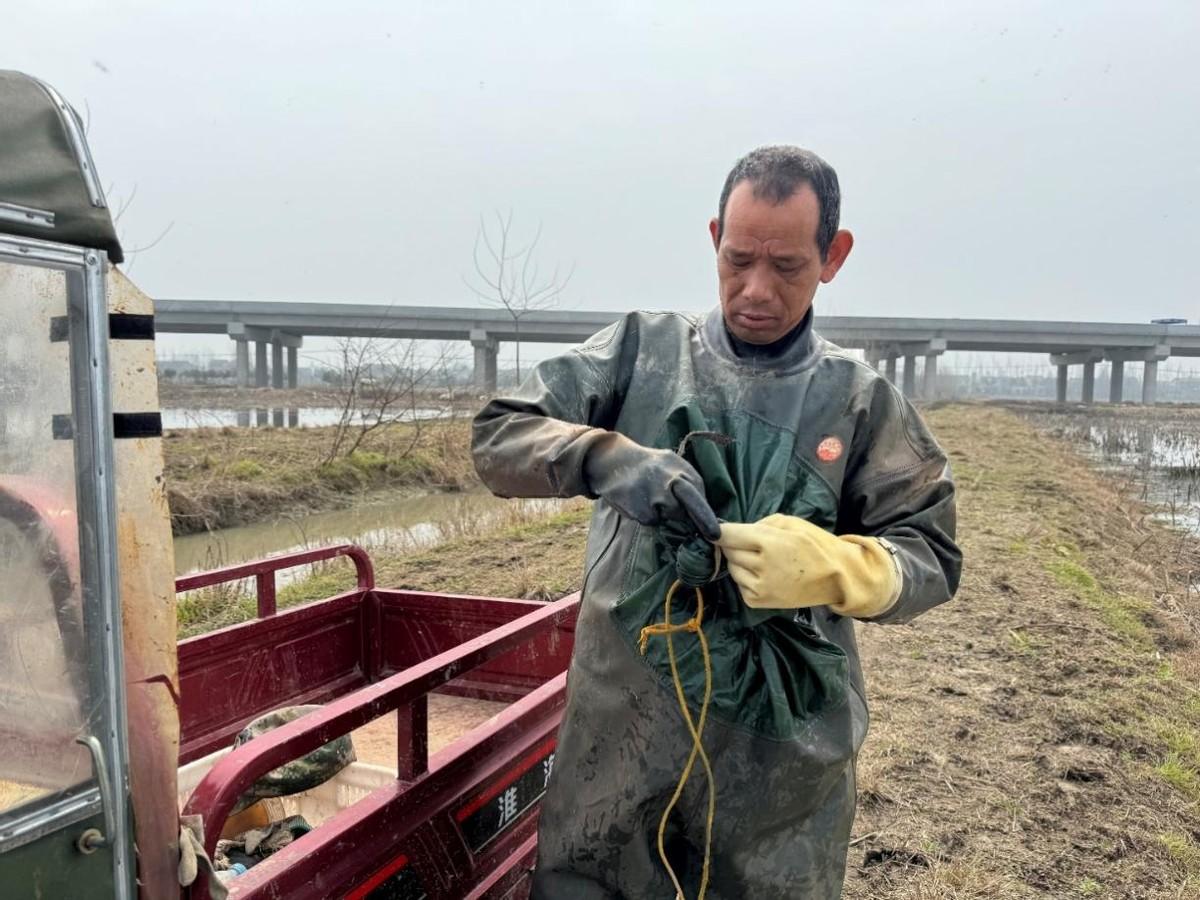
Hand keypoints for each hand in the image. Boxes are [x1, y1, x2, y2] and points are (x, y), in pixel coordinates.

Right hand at [583, 432, 719, 540]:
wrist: (613, 462)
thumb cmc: (649, 466)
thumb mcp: (671, 464)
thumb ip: (688, 482)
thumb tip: (705, 510)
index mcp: (679, 468)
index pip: (698, 493)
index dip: (707, 515)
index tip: (716, 532)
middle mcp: (668, 481)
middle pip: (692, 503)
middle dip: (703, 520)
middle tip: (713, 535)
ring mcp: (654, 497)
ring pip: (671, 515)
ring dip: (667, 512)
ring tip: (651, 496)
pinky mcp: (641, 512)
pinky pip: (653, 520)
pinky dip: (648, 514)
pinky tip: (639, 500)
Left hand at [716, 513, 900, 617]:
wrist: (836, 578)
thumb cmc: (815, 545)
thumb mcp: (790, 523)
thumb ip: (760, 524)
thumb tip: (734, 532)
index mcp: (769, 543)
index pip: (728, 535)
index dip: (719, 531)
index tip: (713, 529)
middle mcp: (761, 566)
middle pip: (729, 551)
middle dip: (733, 545)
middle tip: (749, 544)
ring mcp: (759, 587)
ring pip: (732, 568)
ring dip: (740, 562)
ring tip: (761, 560)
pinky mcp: (758, 602)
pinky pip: (740, 585)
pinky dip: (746, 578)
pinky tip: (764, 575)